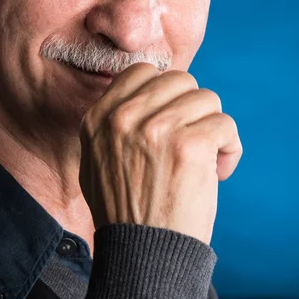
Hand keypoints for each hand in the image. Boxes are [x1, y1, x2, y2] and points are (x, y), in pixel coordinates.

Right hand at [79, 64, 242, 244]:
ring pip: (206, 98)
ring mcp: (156, 129)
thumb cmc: (122, 209)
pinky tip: (219, 170)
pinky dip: (230, 148)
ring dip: (212, 126)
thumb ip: (110, 123)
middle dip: (192, 108)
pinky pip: (225, 124)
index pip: (142, 71)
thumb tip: (142, 94)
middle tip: (191, 138)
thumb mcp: (94, 159)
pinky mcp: (189, 146)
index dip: (164, 90)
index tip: (172, 116)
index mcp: (100, 117)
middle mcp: (124, 117)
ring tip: (207, 157)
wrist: (141, 253)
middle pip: (179, 80)